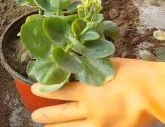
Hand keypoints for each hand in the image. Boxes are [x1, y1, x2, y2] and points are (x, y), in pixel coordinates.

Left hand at [31, 58, 164, 126]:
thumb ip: (92, 70)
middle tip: (34, 116)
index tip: (34, 89)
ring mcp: (99, 123)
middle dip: (46, 115)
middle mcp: (89, 108)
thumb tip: (82, 68)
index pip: (60, 91)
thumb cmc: (134, 74)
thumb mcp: (108, 65)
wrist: (154, 92)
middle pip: (62, 113)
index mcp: (87, 89)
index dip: (45, 90)